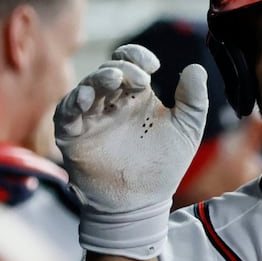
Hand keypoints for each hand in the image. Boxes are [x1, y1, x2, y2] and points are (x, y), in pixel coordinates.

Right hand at [54, 45, 208, 259]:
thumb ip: (193, 100)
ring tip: (112, 79)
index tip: (153, 64)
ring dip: (97, 79)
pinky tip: (85, 99)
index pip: (129, 62)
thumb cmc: (162, 166)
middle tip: (138, 79)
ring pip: (86, 87)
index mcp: (135, 96)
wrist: (141, 203)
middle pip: (108, 71)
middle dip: (122, 69)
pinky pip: (65, 113)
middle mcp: (110, 102)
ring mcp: (90, 118)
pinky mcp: (72, 135)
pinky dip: (72, 102)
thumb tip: (196, 68)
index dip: (137, 56)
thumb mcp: (186, 130)